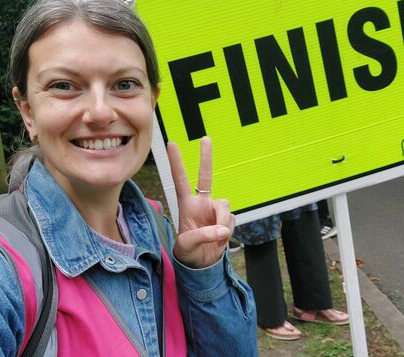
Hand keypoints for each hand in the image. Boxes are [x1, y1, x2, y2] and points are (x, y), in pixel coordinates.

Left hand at [168, 136, 234, 267]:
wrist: (201, 265)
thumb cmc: (188, 253)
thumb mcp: (188, 245)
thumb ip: (203, 236)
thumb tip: (222, 229)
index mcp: (186, 205)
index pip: (180, 180)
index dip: (177, 162)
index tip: (171, 143)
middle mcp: (202, 203)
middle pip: (205, 176)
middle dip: (206, 157)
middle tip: (205, 138)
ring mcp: (215, 210)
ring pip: (225, 206)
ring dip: (222, 222)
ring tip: (217, 238)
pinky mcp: (227, 219)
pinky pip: (232, 221)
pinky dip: (227, 232)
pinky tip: (220, 240)